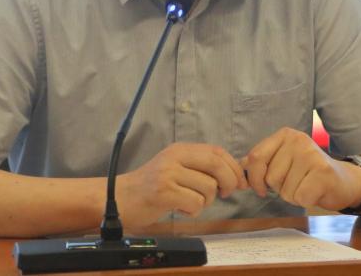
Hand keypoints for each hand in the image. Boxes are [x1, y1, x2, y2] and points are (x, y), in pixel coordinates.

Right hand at [116, 142, 247, 228]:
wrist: (120, 198)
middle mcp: (174, 157)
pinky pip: (195, 203)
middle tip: (225, 194)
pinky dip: (194, 210)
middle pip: (216, 164)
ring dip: (206, 201)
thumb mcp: (175, 168)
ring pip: (208, 187)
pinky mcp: (164, 192)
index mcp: (180, 149)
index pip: (217, 151)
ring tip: (190, 202)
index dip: (234, 167)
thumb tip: (236, 176)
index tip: (240, 182)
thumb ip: (200, 168)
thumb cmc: (151, 187)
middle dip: (229, 181)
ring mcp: (168, 174)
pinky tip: (181, 209)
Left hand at [241, 127, 360, 210]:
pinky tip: (315, 192)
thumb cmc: (309, 173)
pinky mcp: (323, 173)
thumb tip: (238, 164)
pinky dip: (305, 201)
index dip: (254, 178)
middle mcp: (298, 140)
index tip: (260, 189)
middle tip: (296, 182)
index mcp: (285, 135)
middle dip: (279, 188)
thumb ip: (263, 161)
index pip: (255, 158)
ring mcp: (312, 155)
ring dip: (293, 195)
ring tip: (306, 186)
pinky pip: (299, 197)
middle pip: (270, 177)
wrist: (345, 181)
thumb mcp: (284, 160)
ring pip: (284, 190)